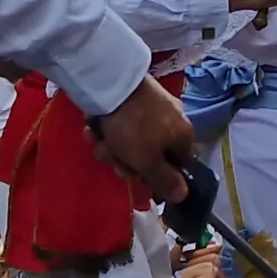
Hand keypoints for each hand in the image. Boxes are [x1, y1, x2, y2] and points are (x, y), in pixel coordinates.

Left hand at [85, 78, 195, 202]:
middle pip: (149, 155)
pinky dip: (107, 128)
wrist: (111, 82)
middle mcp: (173, 120)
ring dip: (110, 146)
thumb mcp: (148, 161)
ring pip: (131, 140)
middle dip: (124, 160)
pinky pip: (122, 122)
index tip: (136, 178)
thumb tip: (183, 195)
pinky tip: (93, 126)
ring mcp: (153, 107)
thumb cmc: (133, 128)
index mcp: (183, 136)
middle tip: (109, 156)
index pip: (176, 166)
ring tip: (96, 139)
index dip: (155, 177)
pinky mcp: (133, 97)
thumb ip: (165, 181)